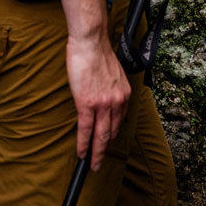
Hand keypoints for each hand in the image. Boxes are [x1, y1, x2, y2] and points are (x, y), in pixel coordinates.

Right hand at [66, 33, 130, 169]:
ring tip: (91, 164)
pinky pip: (85, 130)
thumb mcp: (113, 74)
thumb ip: (111, 89)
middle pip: (111, 132)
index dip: (112, 134)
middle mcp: (117, 101)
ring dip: (96, 152)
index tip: (107, 143)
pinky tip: (81, 153)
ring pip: (100, 135)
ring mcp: (103, 104)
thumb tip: (104, 99)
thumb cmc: (97, 53)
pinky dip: (83, 144)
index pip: (119, 120)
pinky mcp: (87, 104)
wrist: (91, 42)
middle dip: (105, 150)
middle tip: (99, 163)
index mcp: (124, 94)